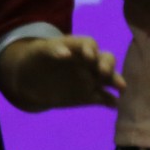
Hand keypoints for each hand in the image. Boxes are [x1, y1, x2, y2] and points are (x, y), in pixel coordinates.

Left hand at [0, 34, 122, 111]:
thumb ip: (51, 50)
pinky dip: (110, 101)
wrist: (28, 81)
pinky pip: (104, 98)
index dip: (91, 49)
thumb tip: (65, 53)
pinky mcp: (89, 96)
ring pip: (109, 78)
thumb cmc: (35, 59)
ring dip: (116, 81)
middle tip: (104, 73)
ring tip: (121, 88)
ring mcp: (90, 79)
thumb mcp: (39, 51)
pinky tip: (114, 105)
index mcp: (76, 47)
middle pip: (105, 59)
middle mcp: (88, 62)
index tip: (88, 57)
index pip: (89, 44)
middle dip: (108, 64)